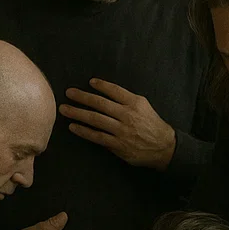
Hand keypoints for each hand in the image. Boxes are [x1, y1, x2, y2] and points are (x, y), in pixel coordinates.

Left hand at [61, 80, 175, 168]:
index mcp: (134, 103)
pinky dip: (84, 131)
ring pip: (95, 119)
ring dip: (77, 113)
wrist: (164, 147)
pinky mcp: (118, 145)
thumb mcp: (144, 106)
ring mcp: (122, 131)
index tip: (90, 82)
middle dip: (82, 97)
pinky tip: (73, 127)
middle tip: (69, 93)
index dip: (101, 85)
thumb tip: (106, 92)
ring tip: (64, 109)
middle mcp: (127, 115)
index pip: (114, 90)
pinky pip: (97, 137)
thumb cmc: (152, 125)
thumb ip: (126, 99)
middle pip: (100, 103)